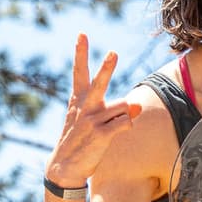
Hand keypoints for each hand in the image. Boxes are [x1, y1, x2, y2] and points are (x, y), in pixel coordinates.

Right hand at [45, 34, 138, 187]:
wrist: (65, 167)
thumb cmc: (81, 141)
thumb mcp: (94, 122)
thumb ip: (115, 111)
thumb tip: (137, 106)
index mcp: (78, 100)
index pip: (79, 72)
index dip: (81, 53)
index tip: (82, 34)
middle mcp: (84, 107)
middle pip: (99, 82)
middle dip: (106, 68)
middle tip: (113, 52)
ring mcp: (92, 120)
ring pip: (123, 106)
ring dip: (123, 117)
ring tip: (108, 130)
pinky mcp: (101, 134)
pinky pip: (126, 123)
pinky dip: (127, 127)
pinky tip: (115, 135)